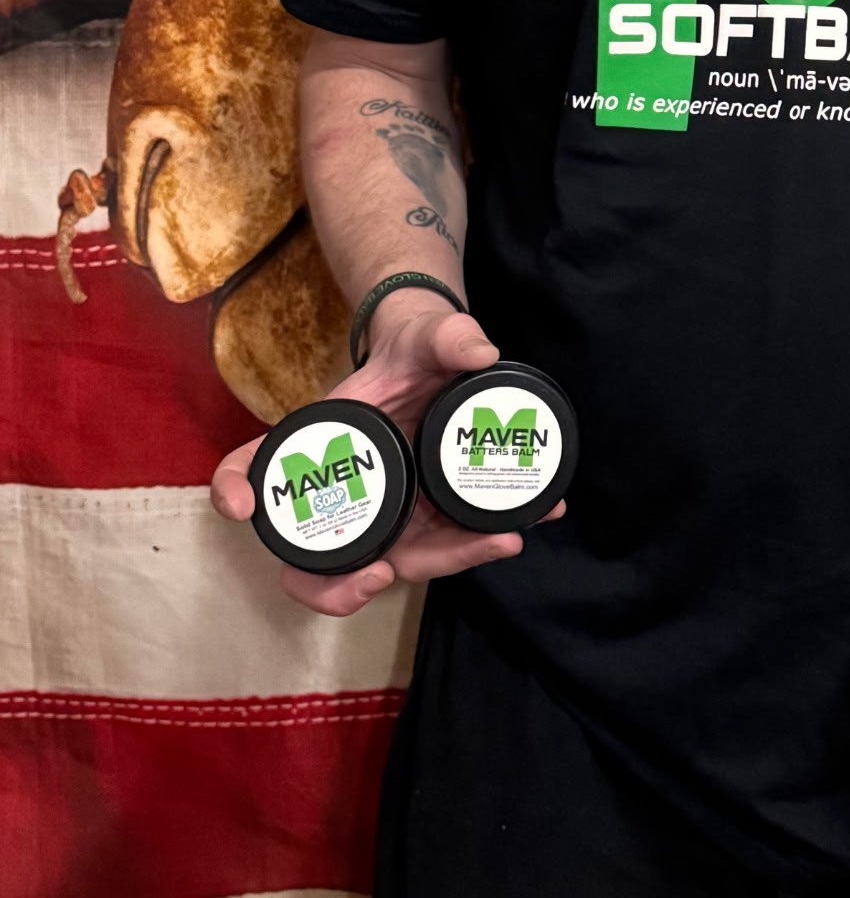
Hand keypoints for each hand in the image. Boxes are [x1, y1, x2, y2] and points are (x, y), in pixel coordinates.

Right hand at [210, 292, 566, 617]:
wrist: (445, 363)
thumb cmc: (413, 352)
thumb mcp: (426, 336)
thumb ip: (449, 335)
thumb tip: (479, 349)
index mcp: (323, 443)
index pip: (260, 471)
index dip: (238, 491)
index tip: (243, 509)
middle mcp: (351, 492)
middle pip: (330, 557)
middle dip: (351, 584)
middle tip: (385, 573)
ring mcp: (394, 513)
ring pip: (404, 561)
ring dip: (451, 560)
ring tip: (503, 539)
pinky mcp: (433, 518)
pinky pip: (453, 542)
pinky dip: (491, 537)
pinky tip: (542, 517)